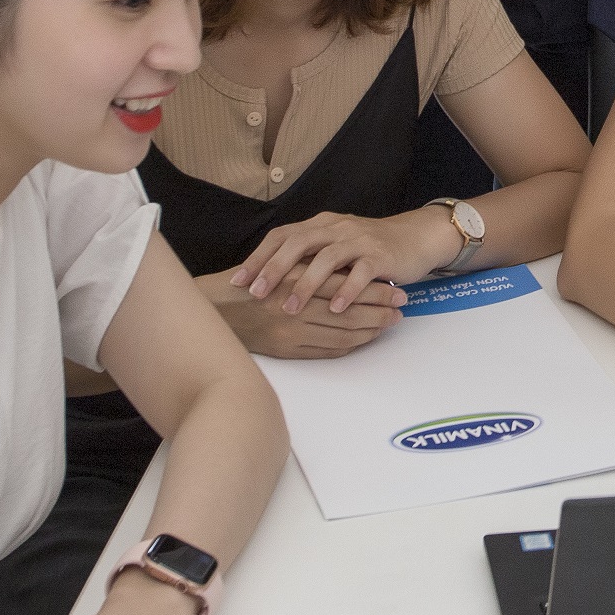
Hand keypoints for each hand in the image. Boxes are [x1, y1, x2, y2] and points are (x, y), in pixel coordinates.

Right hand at [217, 278, 408, 358]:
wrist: (213, 308)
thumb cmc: (245, 282)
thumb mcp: (278, 263)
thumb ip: (309, 265)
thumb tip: (348, 267)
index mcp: (295, 279)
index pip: (346, 286)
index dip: (375, 290)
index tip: (396, 290)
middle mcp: (296, 308)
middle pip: (350, 312)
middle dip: (380, 311)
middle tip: (401, 309)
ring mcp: (292, 333)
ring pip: (342, 334)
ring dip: (369, 330)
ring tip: (388, 324)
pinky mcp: (287, 350)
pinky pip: (326, 351)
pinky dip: (348, 345)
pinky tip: (362, 339)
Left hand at [232, 210, 451, 314]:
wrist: (415, 237)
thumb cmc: (368, 247)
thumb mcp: (333, 244)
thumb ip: (307, 255)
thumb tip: (267, 277)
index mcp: (320, 225)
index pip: (282, 236)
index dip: (258, 257)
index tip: (238, 282)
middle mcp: (336, 228)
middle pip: (298, 243)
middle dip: (274, 269)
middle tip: (257, 294)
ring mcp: (359, 241)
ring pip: (327, 259)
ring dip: (306, 285)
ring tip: (290, 309)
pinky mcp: (381, 256)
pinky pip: (361, 272)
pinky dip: (346, 291)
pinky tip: (335, 309)